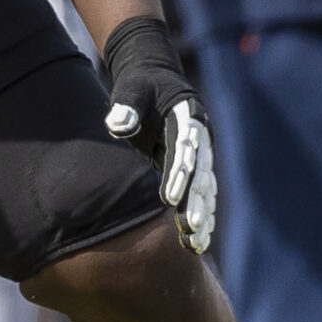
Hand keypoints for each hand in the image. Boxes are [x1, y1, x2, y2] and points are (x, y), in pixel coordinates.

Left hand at [100, 14, 215, 254]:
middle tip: (190, 229)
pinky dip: (200, 214)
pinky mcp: (193, 165)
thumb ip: (126, 106)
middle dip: (195, 203)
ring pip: (205, 189)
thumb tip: (117, 125)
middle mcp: (199, 138)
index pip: (184, 149)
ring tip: (196, 245)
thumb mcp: (132, 88)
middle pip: (201, 174)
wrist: (154, 76)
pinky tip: (198, 241)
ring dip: (202, 216)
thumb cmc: (140, 84)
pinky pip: (200, 193)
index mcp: (188, 116)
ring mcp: (199, 153)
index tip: (168, 199)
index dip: (178, 174)